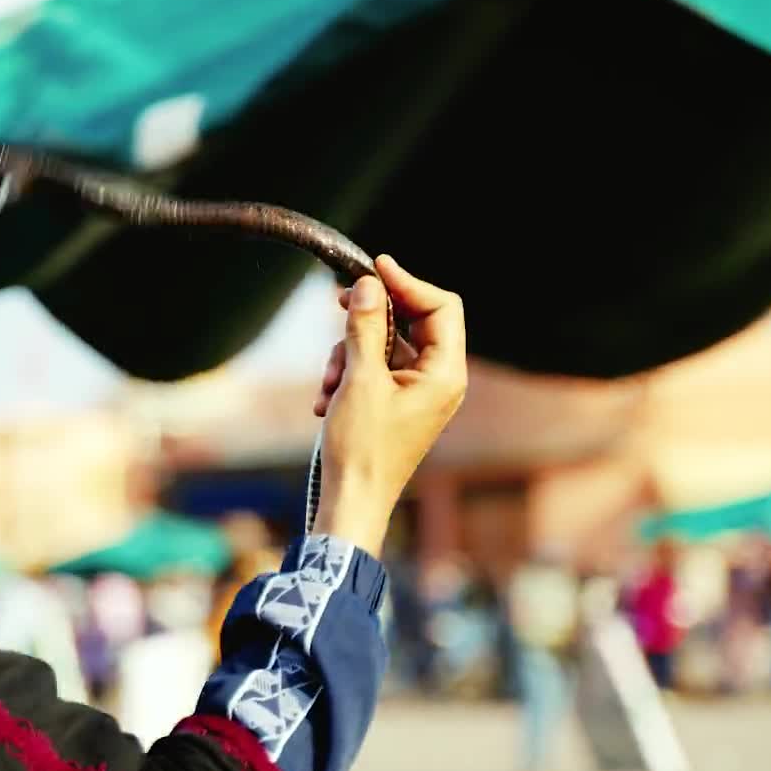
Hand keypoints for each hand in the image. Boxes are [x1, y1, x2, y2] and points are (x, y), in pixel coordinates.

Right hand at [309, 255, 466, 553]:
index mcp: (445, 373)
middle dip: (369, 320)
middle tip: (338, 304)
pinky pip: (374, 370)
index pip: (440, 307)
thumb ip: (367, 326)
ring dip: (349, 353)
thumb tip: (369, 284)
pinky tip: (325, 400)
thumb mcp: (360, 378)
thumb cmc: (361, 448)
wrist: (350, 503)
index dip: (407, 282)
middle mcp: (438, 381)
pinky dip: (347, 375)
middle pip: (410, 321)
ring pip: (384, 345)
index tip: (373, 267)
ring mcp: (416, 394)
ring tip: (327, 383)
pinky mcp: (394, 405)